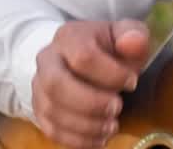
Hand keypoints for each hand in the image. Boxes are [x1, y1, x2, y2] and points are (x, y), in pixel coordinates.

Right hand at [31, 19, 149, 147]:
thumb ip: (133, 35)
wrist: (81, 57)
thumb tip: (133, 42)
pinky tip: (99, 139)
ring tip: (112, 126)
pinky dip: (76, 140)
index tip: (132, 82)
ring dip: (85, 125)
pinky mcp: (40, 110)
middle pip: (57, 84)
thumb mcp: (126, 35)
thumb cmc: (108, 48)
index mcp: (69, 36)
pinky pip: (51, 129)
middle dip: (91, 102)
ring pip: (52, 110)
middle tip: (117, 108)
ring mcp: (39, 86)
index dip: (110, 74)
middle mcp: (47, 60)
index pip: (83, 56)